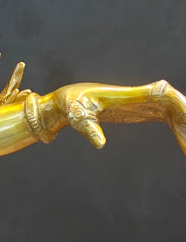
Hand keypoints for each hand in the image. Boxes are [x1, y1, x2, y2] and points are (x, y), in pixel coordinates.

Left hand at [43, 80, 185, 153]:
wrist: (67, 101)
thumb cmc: (71, 105)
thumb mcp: (78, 116)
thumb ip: (89, 128)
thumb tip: (100, 144)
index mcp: (130, 96)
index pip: (164, 96)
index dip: (180, 106)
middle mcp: (143, 98)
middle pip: (176, 107)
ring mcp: (146, 104)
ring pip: (176, 114)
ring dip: (185, 130)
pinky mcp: (143, 112)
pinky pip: (169, 120)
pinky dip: (179, 131)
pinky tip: (185, 146)